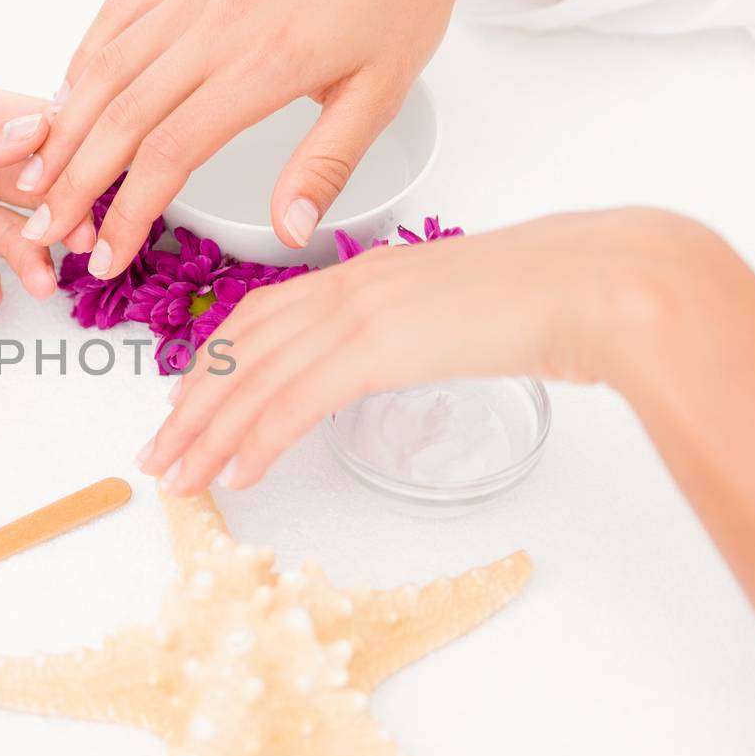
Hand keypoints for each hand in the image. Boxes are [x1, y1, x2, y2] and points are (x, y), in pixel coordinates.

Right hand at [20, 0, 509, 273]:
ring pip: (105, 66)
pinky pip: (117, 14)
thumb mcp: (381, 96)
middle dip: (74, 181)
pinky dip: (82, 62)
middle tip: (45, 228)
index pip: (170, 153)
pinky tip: (67, 101)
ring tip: (37, 177)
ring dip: (63, 128)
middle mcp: (219, 20)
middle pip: (121, 115)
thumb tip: (290, 231)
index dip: (127, 211)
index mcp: (266, 61)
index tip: (107, 252)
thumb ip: (325, 167)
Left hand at [138, 210, 698, 495]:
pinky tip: (236, 475)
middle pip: (237, 351)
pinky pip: (295, 401)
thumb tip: (381, 359)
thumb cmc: (544, 296)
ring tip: (177, 480)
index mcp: (356, 275)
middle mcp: (344, 287)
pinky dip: (257, 441)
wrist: (597, 282)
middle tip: (156, 456)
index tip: (183, 407)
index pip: (256, 321)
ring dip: (207, 435)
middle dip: (189, 408)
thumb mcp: (449, 309)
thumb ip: (402, 330)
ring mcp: (358, 314)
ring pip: (253, 380)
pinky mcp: (378, 347)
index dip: (211, 367)